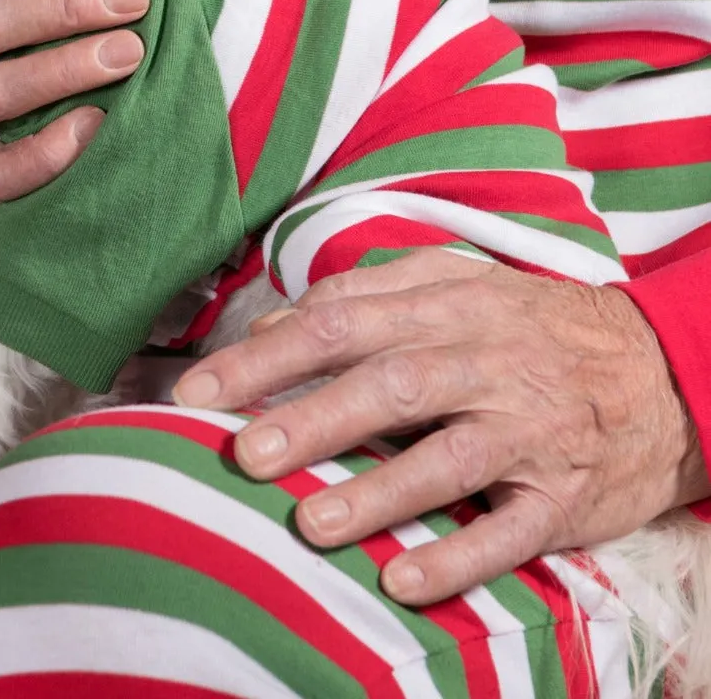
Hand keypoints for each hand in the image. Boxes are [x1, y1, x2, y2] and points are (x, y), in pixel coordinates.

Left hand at [174, 249, 709, 603]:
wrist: (661, 373)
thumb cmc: (534, 326)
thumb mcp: (463, 283)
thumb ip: (375, 294)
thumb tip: (282, 318)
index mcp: (452, 303)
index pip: (343, 320)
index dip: (268, 353)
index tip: (201, 389)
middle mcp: (488, 361)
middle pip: (390, 383)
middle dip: (311, 418)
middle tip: (243, 452)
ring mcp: (528, 431)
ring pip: (446, 460)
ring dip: (376, 493)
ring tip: (309, 523)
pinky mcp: (562, 496)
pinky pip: (509, 531)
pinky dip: (456, 557)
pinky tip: (399, 579)